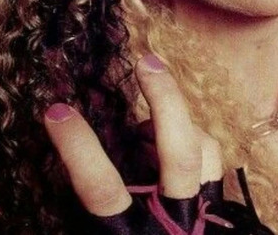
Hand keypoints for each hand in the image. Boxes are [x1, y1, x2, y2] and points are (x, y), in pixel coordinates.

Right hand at [45, 54, 223, 232]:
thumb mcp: (118, 232)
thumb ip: (106, 205)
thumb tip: (83, 162)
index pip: (100, 191)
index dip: (80, 150)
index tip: (56, 111)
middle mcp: (174, 220)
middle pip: (178, 154)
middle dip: (166, 101)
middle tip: (148, 60)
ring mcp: (203, 211)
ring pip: (206, 151)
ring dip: (179, 121)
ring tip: (151, 113)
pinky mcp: (220, 206)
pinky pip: (214, 158)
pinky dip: (192, 138)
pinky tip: (169, 137)